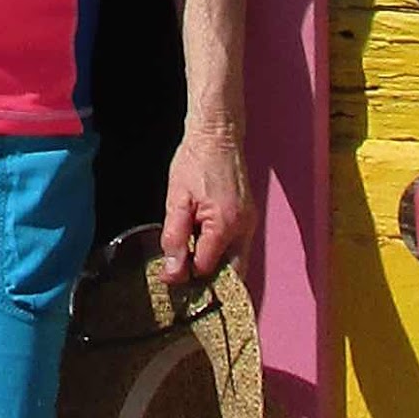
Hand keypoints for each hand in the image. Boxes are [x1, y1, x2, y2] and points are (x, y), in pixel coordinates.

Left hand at [159, 119, 248, 289]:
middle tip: (184, 279)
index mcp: (224, 225)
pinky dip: (222, 255)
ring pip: (237, 263)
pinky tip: (203, 248)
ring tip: (191, 264)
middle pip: (231, 275)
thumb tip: (174, 272)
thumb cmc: (195, 162)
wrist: (217, 135)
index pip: (205, 268)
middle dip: (208, 282)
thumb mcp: (176, 200)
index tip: (168, 275)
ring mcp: (250, 224)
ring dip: (216, 269)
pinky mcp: (249, 218)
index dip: (185, 273)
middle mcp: (244, 229)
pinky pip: (238, 248)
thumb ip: (174, 238)